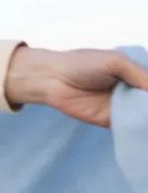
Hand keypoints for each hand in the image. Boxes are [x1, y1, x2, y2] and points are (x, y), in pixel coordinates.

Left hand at [5, 45, 147, 127]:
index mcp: (135, 74)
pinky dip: (141, 131)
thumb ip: (139, 73)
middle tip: (147, 107)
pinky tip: (145, 130)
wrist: (53, 79)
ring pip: (145, 116)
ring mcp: (124, 108)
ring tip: (145, 117)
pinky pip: (132, 129)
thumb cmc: (82, 64)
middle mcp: (133, 91)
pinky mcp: (114, 122)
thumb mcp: (114, 61)